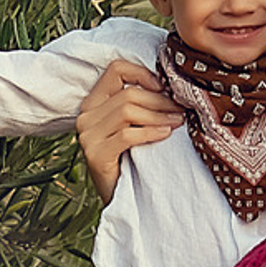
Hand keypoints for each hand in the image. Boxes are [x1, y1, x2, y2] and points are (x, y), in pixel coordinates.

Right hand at [74, 59, 182, 203]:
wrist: (121, 196)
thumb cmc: (131, 157)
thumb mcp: (132, 125)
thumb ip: (139, 103)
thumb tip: (170, 84)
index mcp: (93, 103)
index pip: (115, 69)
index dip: (142, 73)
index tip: (164, 87)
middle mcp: (85, 116)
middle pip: (127, 94)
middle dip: (159, 100)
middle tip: (180, 110)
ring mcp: (87, 136)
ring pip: (127, 111)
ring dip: (158, 115)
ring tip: (177, 122)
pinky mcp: (94, 155)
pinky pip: (127, 135)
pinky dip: (150, 132)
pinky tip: (165, 134)